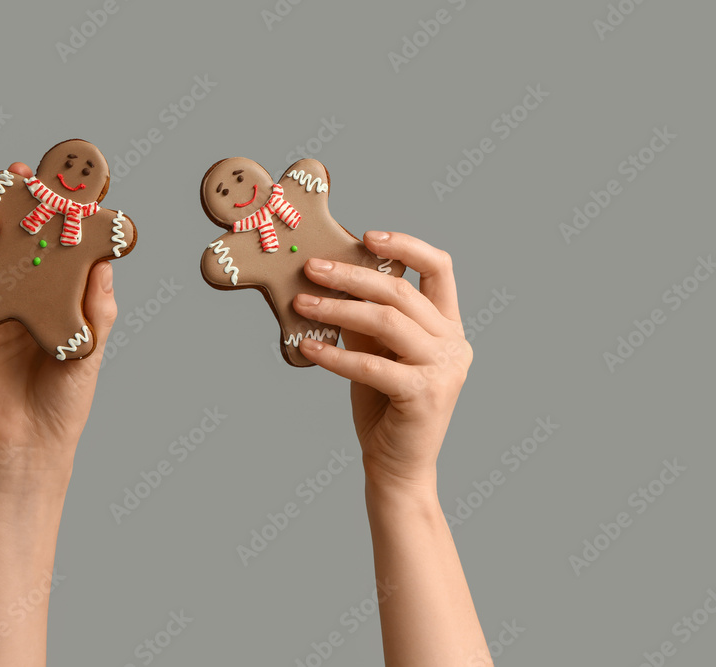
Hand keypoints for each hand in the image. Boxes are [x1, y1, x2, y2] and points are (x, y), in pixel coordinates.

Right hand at [0, 162, 117, 476]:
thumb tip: (105, 259)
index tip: (58, 179)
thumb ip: (94, 305)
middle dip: (13, 207)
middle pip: (18, 241)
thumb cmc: (68, 397)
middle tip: (13, 177)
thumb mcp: (91, 347)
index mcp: (60, 295)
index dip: (57, 212)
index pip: (58, 244)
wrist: (30, 442)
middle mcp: (28, 295)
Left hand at [293, 232, 471, 492]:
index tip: (367, 236)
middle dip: (351, 276)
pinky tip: (308, 347)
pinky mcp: (425, 394)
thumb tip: (329, 277)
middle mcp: (454, 343)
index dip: (406, 244)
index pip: (440, 269)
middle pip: (401, 292)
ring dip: (338, 309)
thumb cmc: (384, 407)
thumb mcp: (374, 353)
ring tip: (301, 303)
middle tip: (311, 268)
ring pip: (387, 321)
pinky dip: (336, 355)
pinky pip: (373, 365)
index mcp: (448, 326)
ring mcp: (444, 368)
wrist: (397, 466)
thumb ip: (364, 318)